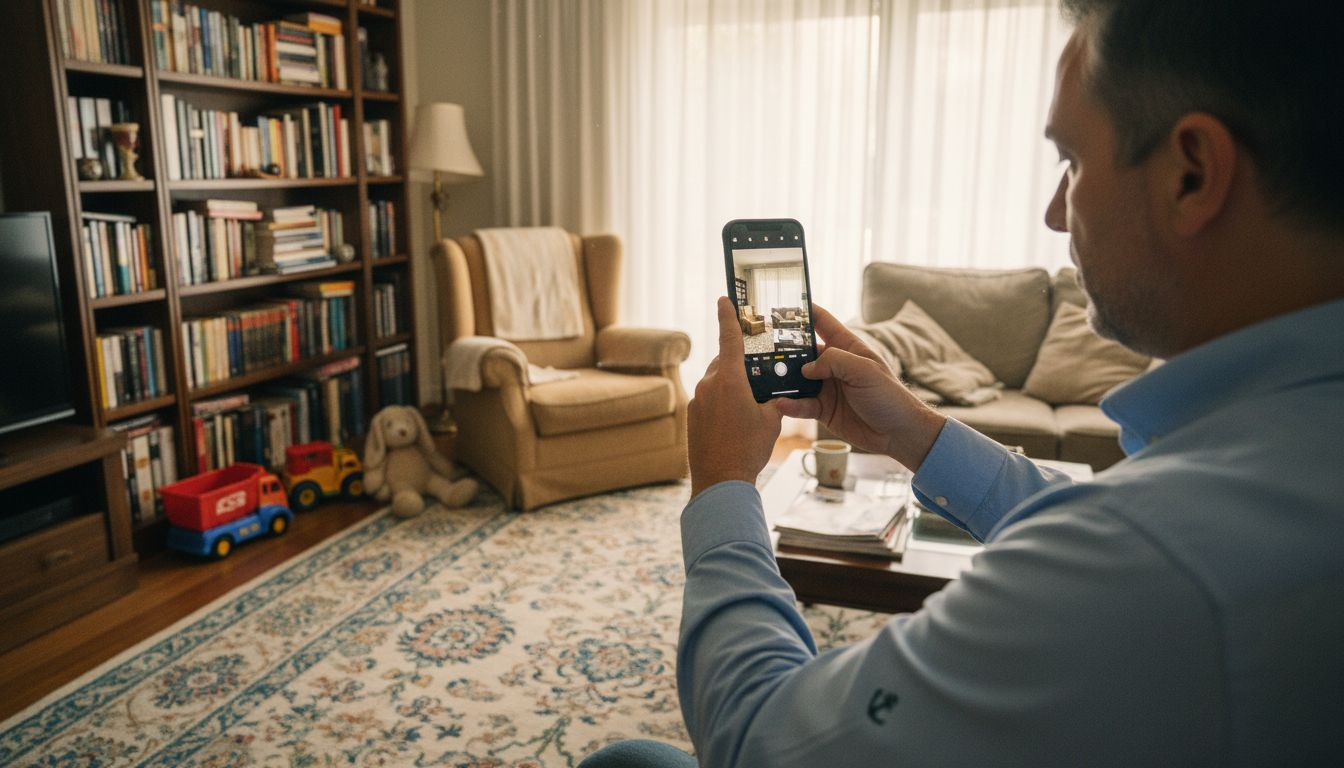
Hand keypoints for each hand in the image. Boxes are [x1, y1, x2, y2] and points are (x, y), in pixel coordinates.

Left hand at [688, 297, 782, 497]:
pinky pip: (708, 401)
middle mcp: (709, 385)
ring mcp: (697, 401)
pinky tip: (733, 425)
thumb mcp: (771, 421)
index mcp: (729, 380)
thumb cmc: (748, 450)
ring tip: (748, 411)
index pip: (729, 338)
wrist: (720, 482)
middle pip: (725, 365)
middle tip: (758, 381)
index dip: (728, 316)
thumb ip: (773, 401)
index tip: (724, 299)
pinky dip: (721, 406)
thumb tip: (774, 396)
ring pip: (716, 384)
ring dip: (731, 390)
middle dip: (740, 369)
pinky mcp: (692, 417)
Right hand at [774, 303, 946, 471]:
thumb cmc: (889, 396)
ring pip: (798, 380)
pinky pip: (802, 405)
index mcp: (847, 347)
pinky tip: (781, 404)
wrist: (898, 433)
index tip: (782, 305)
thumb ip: (834, 361)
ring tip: (766, 379)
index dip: (804, 311)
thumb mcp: (865, 370)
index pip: (822, 322)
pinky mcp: (823, 409)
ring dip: (784, 380)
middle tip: (761, 348)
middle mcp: (834, 365)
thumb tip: (806, 367)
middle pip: (803, 352)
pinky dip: (791, 404)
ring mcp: (827, 387)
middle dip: (784, 350)